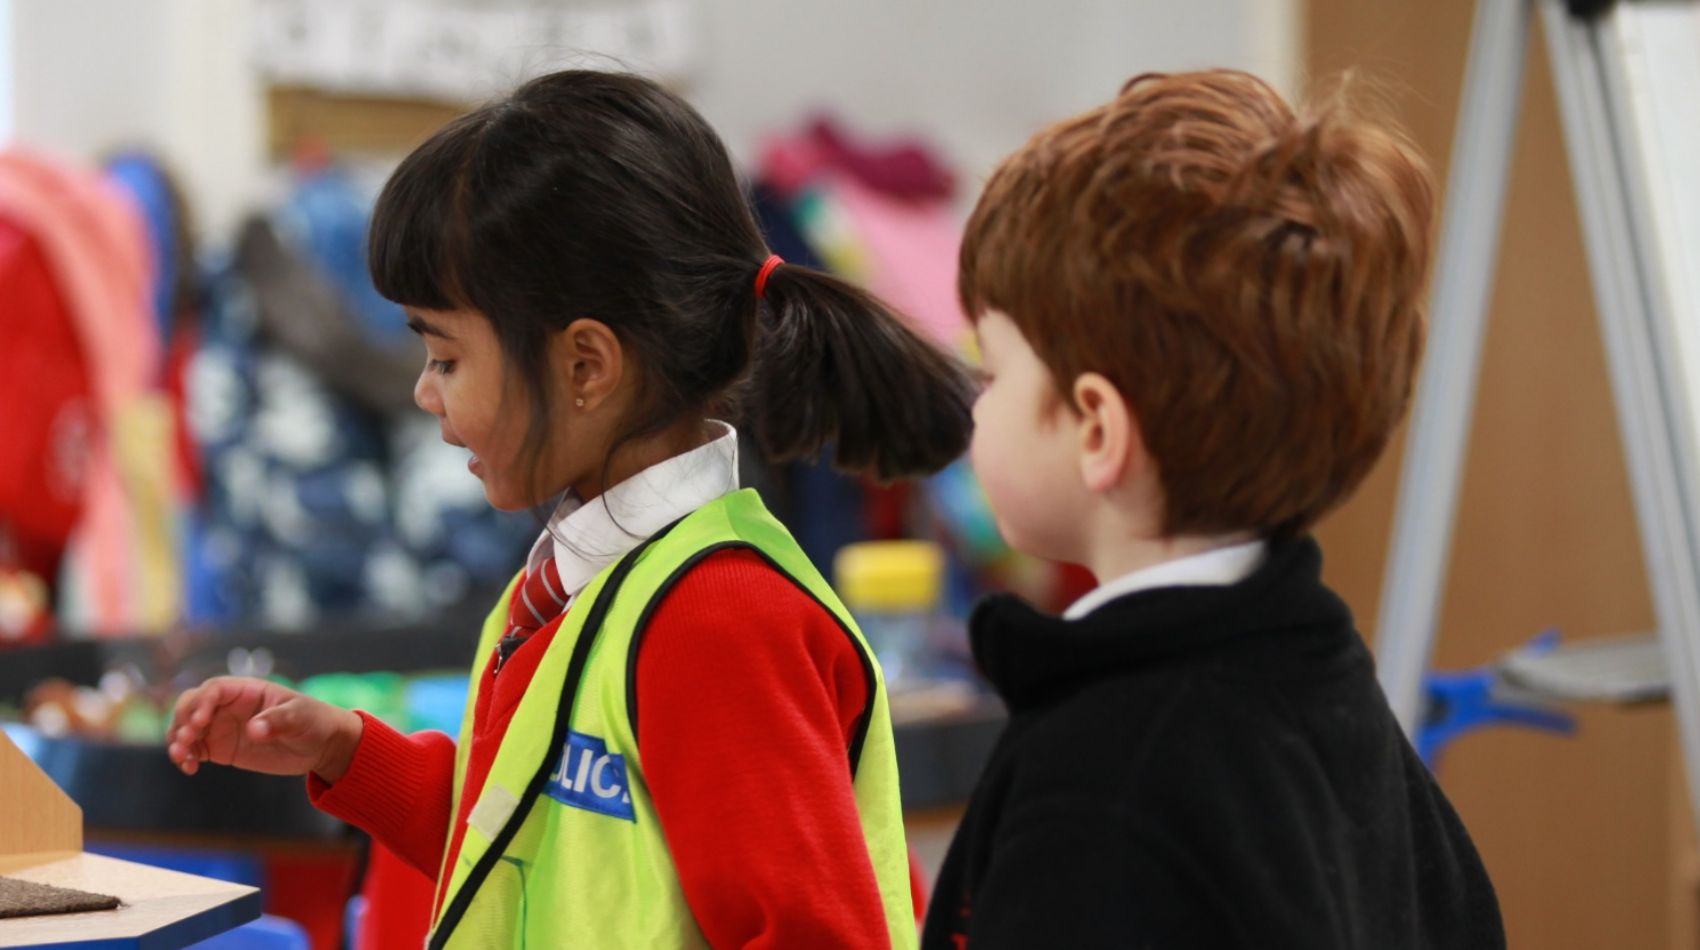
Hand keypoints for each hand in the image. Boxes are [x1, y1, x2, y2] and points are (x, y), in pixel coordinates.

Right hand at [166, 676, 363, 782]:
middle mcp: (228, 705)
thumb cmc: (313, 721)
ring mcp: (221, 726)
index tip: (200, 721)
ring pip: (186, 727)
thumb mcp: (301, 717)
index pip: (215, 689)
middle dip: (183, 720)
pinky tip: (189, 768)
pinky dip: (185, 756)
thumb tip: (254, 729)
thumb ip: (278, 721)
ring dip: (178, 739)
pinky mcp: (219, 747)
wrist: (320, 745)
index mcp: (247, 690)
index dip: (202, 702)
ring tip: (182, 757)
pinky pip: (193, 749)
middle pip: (192, 704)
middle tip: (186, 740)